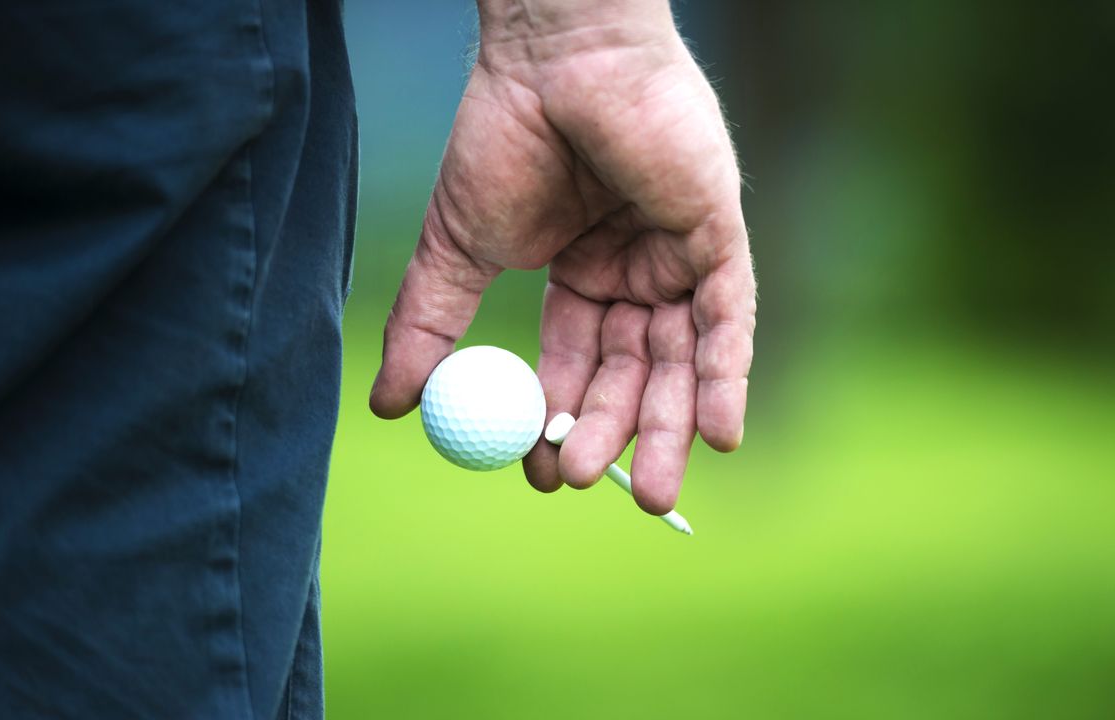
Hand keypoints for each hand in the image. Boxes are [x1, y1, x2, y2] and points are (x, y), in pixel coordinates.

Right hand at [369, 1, 754, 514]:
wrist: (548, 58)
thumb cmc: (502, 136)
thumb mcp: (458, 249)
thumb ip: (430, 326)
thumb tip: (386, 404)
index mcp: (580, 276)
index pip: (574, 365)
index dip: (556, 420)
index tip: (537, 473)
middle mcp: (636, 272)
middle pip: (633, 373)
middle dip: (615, 435)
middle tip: (592, 489)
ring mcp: (678, 253)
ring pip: (680, 358)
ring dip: (670, 425)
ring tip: (655, 493)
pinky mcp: (717, 230)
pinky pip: (728, 318)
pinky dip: (724, 376)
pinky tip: (719, 437)